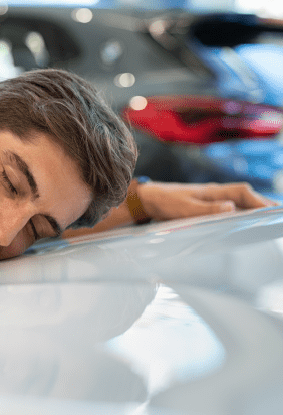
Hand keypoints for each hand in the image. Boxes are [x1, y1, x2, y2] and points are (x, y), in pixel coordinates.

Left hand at [137, 181, 278, 220]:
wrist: (148, 198)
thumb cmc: (165, 202)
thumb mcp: (184, 208)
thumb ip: (207, 210)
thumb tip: (231, 208)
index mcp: (213, 191)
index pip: (243, 193)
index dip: (259, 201)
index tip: (272, 211)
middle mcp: (215, 192)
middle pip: (245, 196)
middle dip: (262, 204)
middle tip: (276, 215)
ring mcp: (210, 197)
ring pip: (238, 200)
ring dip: (253, 207)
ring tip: (268, 217)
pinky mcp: (205, 203)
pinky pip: (228, 205)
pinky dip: (240, 210)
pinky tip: (244, 219)